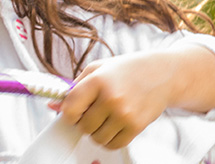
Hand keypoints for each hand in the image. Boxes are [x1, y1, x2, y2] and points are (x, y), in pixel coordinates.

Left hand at [52, 51, 175, 149]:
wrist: (162, 74)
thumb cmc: (126, 70)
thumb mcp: (96, 69)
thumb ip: (73, 88)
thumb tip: (53, 105)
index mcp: (97, 80)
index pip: (70, 109)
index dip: (68, 113)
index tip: (74, 111)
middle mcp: (111, 98)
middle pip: (83, 126)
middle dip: (83, 122)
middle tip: (92, 112)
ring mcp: (125, 114)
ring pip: (97, 138)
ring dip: (97, 131)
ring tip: (104, 117)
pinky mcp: (137, 127)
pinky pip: (113, 144)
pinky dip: (110, 139)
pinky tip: (114, 125)